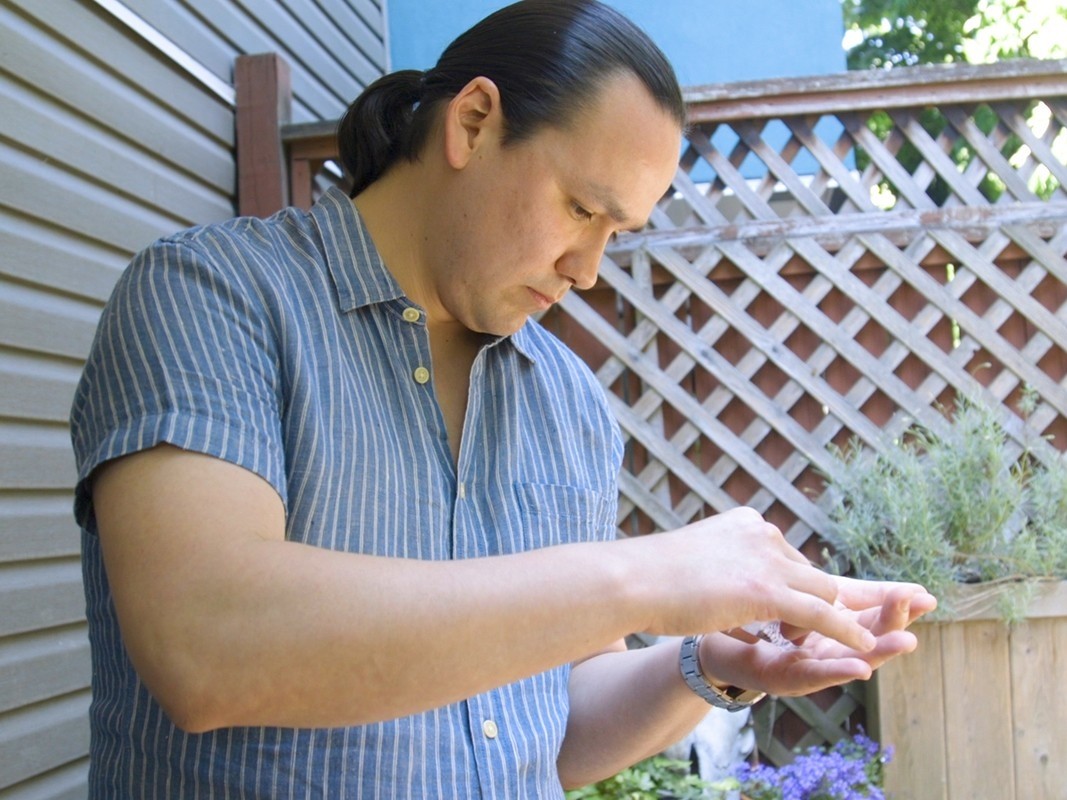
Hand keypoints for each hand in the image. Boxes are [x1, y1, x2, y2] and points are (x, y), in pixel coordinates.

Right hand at [635, 508, 893, 652]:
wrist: (632, 579)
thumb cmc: (650, 576)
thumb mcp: (694, 558)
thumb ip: (718, 562)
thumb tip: (720, 579)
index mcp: (745, 524)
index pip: (785, 556)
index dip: (794, 586)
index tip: (801, 606)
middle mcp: (762, 533)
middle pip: (810, 572)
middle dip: (818, 602)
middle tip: (808, 633)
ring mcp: (766, 560)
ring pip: (821, 591)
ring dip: (827, 620)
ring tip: (813, 646)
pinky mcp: (767, 589)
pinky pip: (821, 612)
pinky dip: (846, 631)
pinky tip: (864, 647)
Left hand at [698, 579, 937, 694]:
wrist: (705, 642)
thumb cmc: (734, 613)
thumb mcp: (764, 588)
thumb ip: (794, 576)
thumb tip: (807, 550)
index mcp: (820, 619)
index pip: (861, 606)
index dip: (891, 599)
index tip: (925, 593)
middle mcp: (823, 645)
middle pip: (864, 630)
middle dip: (892, 618)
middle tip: (925, 602)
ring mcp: (806, 664)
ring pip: (848, 655)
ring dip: (879, 649)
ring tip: (906, 642)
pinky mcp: (786, 680)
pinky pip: (814, 674)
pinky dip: (837, 672)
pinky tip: (861, 668)